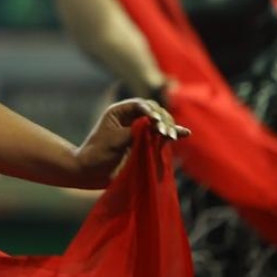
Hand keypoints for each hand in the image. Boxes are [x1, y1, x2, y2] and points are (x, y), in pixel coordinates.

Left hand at [74, 98, 189, 187]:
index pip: (140, 104)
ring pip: (160, 122)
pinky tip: (184, 133)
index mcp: (119, 112)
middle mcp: (131, 118)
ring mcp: (140, 130)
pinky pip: (161, 135)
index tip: (155, 120)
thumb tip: (155, 125)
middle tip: (164, 132)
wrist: (92, 172)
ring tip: (171, 136)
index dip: (150, 110)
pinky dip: (172, 134)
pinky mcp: (146, 142)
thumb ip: (134, 131)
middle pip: (154, 111)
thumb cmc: (97, 154)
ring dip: (168, 127)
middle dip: (162, 119)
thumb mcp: (114, 140)